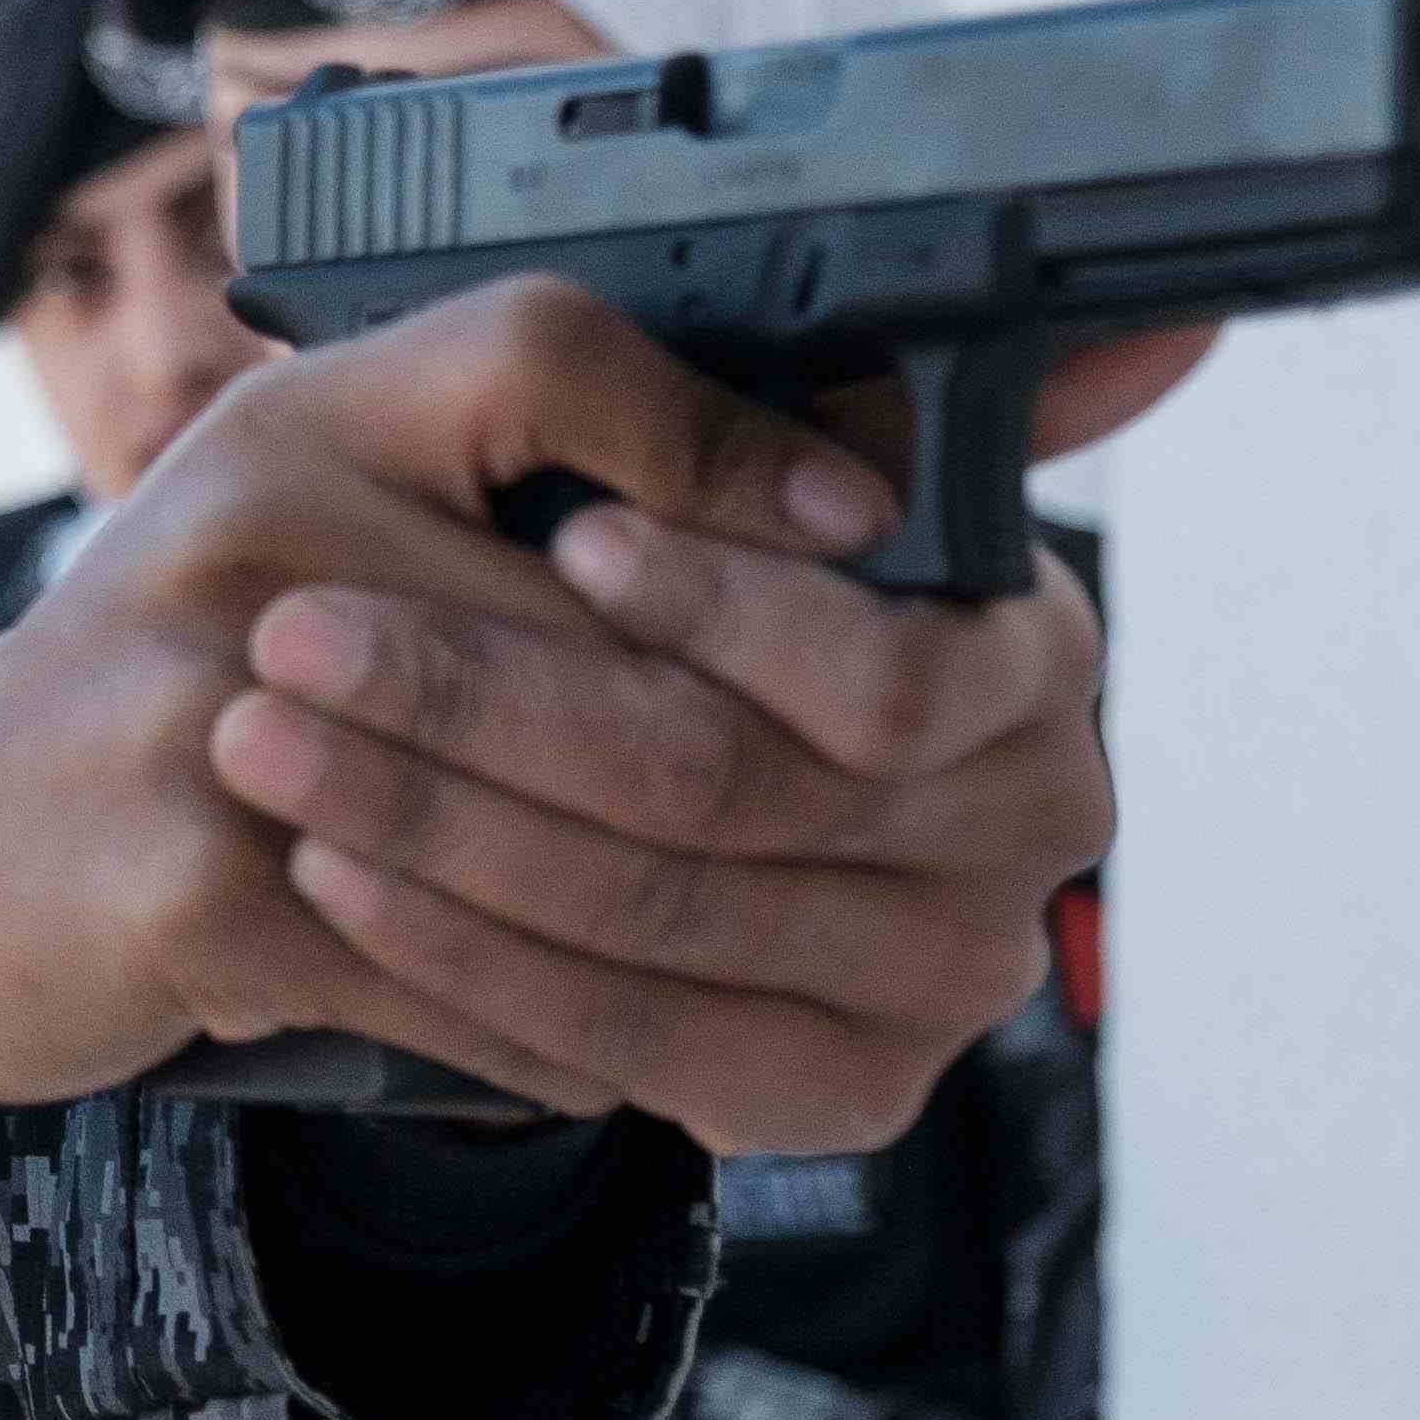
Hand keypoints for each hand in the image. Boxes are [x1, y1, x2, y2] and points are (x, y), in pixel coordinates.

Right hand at [0, 279, 1093, 1141]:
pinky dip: (544, 1034)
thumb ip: (496, 506)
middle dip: (754, 752)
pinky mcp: (194, 883)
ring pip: (550, 823)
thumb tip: (798, 506)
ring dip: (672, 916)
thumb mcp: (293, 531)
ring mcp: (218, 712)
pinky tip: (613, 1062)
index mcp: (293, 426)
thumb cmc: (138, 708)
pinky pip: (447, 980)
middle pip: (599, 631)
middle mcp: (252, 531)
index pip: (544, 351)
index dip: (719, 435)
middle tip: (884, 818)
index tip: (856, 517)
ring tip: (779, 957)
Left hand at [213, 478, 1111, 1154]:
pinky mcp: (840, 1095)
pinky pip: (628, 1046)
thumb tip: (1151, 324)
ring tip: (268, 741)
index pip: (883, 666)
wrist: (606, 795)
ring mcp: (943, 980)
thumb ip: (847, 396)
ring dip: (429, 824)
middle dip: (485, 700)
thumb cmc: (659, 595)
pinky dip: (461, 960)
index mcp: (1030, 657)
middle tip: (297, 631)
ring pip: (652, 913)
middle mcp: (1024, 827)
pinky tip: (334, 883)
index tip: (568, 536)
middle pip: (726, 786)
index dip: (720, 604)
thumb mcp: (741, 469)